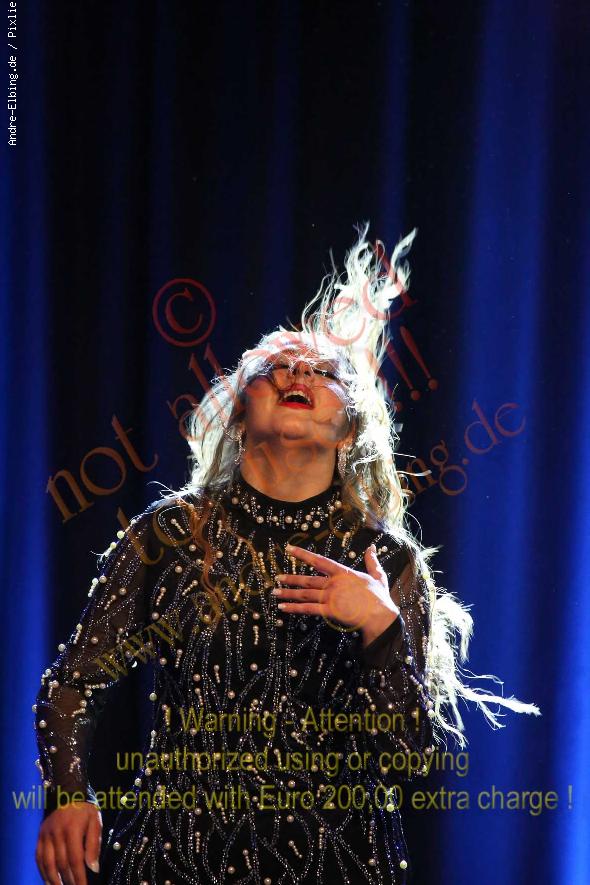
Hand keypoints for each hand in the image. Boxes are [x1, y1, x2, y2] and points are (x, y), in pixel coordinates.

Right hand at [35, 801, 100, 884]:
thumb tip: (93, 868)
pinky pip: (39, 858)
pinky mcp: (39, 837)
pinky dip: (43, 872)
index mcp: (72, 829)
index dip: (79, 877)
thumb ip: (94, 845)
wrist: (68, 793)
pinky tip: (49, 881)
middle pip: (61, 864)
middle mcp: (56, 833)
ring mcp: (46, 835)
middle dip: (68, 881)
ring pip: (48, 864)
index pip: (75, 859)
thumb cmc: (85, 810)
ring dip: (54, 880)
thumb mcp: (95, 822)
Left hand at [272, 542, 399, 640]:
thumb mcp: (377, 575)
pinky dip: (294, 608)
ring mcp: (329, 597)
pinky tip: (283, 608)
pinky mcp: (328, 612)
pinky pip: (307, 609)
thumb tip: (372, 546)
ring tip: (275, 592)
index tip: (289, 549)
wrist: (380, 615)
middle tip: (278, 577)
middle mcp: (332, 583)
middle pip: (307, 579)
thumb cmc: (379, 597)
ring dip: (288, 593)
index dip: (303, 554)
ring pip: (304, 594)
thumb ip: (371, 561)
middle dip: (291, 578)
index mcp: (342, 573)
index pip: (319, 561)